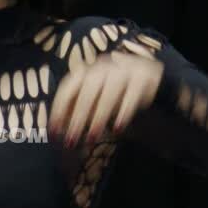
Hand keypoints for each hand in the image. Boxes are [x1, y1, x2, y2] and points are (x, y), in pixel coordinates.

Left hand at [49, 51, 163, 146]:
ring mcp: (125, 69)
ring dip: (98, 117)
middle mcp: (104, 67)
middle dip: (77, 117)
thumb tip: (57, 132)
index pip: (69, 87)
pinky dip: (123, 112)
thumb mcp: (95, 106)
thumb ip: (78, 113)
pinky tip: (118, 129)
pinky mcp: (144, 76)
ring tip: (92, 138)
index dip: (60, 108)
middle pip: (87, 90)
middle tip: (71, 140)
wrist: (153, 83)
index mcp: (88, 71)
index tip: (54, 130)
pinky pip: (132, 94)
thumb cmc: (116, 99)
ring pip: (109, 92)